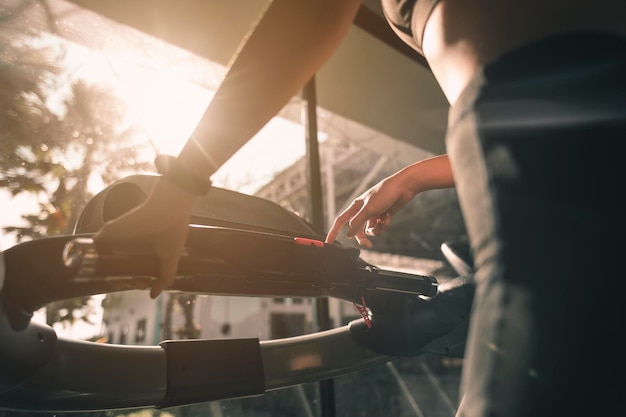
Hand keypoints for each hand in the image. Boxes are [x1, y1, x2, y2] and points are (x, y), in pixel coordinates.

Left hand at [93, 178, 196, 298]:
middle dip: (125, 282)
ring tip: (126, 281)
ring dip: (113, 276)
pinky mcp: (107, 232)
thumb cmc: (173, 228)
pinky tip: (111, 273)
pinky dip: (97, 263)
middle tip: (137, 283)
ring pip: (105, 263)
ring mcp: (116, 238)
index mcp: (141, 250)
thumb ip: (165, 277)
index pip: (130, 270)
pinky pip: (94, 249)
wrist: (169, 207)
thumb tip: (152, 295)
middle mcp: (127, 244)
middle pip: (117, 270)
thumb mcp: (170, 257)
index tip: (143, 284)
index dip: (135, 281)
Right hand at [325, 172, 415, 247]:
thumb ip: (357, 223)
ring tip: (383, 221)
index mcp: (355, 207)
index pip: (340, 221)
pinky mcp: (382, 216)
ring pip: (369, 230)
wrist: (403, 187)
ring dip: (377, 229)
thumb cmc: (384, 194)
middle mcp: (362, 211)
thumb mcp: (369, 210)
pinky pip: (379, 227)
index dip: (333, 232)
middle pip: (356, 230)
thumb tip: (348, 235)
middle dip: (363, 237)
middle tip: (368, 245)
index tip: (328, 242)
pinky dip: (384, 224)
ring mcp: (372, 214)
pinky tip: (388, 216)